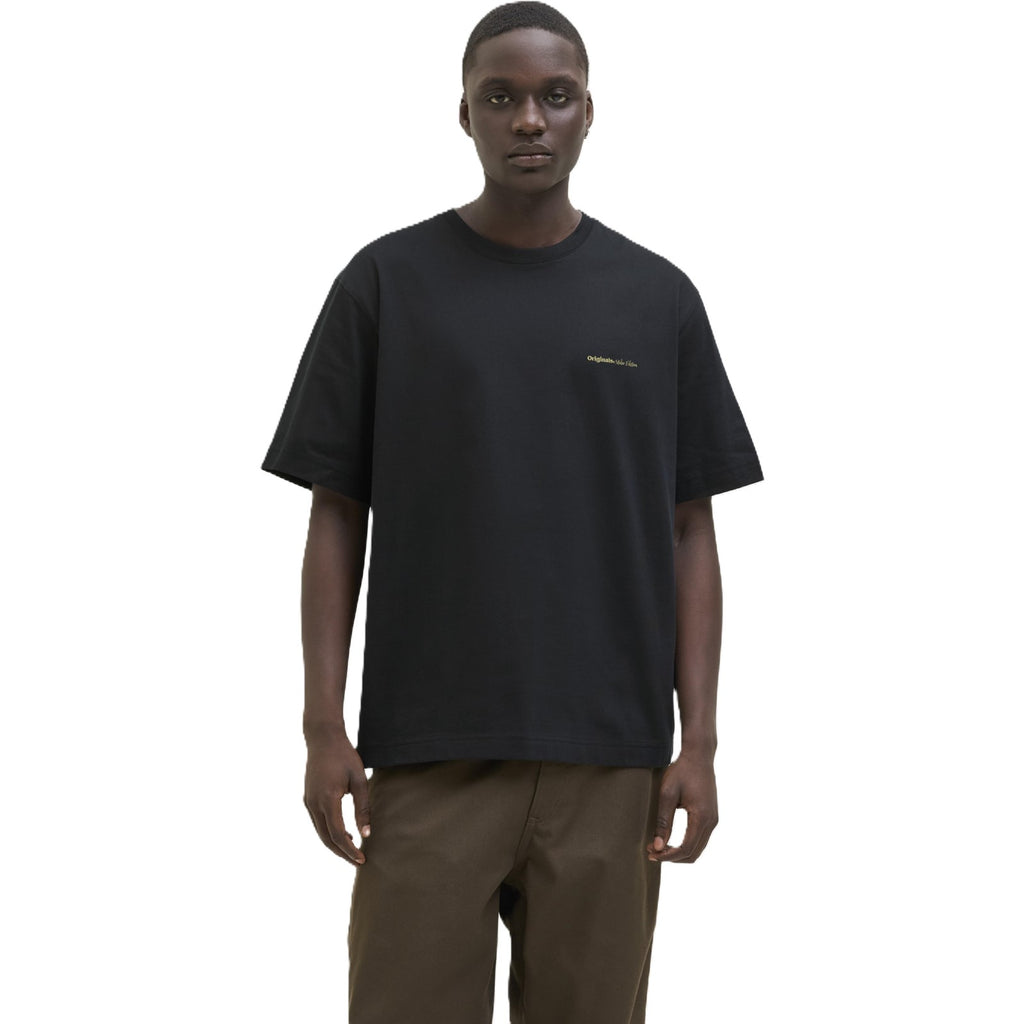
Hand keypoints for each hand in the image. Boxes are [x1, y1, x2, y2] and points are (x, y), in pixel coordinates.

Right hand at [303, 730, 370, 865]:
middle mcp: (313, 803)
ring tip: (352, 850)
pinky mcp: (308, 798)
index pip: (337, 834)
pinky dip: (328, 832)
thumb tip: (366, 834)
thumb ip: (363, 808)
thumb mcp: (359, 780)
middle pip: (326, 838)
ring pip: (320, 832)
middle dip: (341, 853)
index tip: (362, 860)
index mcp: (327, 799)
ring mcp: (308, 801)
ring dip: (334, 844)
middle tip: (358, 861)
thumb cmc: (345, 756)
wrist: (323, 738)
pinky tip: (342, 832)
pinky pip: (317, 822)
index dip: (349, 850)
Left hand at [647, 748, 718, 862]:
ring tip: (658, 848)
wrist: (699, 755)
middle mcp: (712, 822)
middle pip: (694, 854)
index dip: (667, 856)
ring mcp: (713, 819)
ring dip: (679, 852)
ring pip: (698, 849)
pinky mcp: (711, 816)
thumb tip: (657, 847)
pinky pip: (700, 839)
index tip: (651, 854)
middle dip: (672, 857)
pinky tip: (670, 840)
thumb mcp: (667, 794)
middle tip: (651, 853)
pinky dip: (686, 845)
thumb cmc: (681, 771)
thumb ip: (663, 821)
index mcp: (702, 817)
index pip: (685, 849)